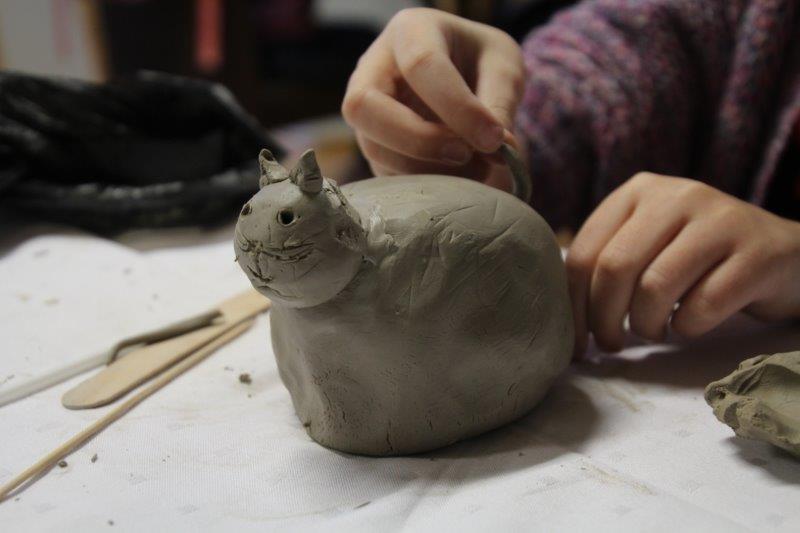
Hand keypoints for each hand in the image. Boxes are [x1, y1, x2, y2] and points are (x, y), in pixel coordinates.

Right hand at [341, 8, 524, 189]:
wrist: (466, 78)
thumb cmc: (481, 63)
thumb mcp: (503, 68)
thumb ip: (502, 103)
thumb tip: (500, 149)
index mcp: (411, 31)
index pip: (420, 65)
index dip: (457, 107)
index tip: (494, 139)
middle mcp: (374, 69)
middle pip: (363, 106)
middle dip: (417, 139)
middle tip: (465, 154)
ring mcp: (369, 112)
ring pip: (372, 146)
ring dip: (425, 168)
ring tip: (476, 169)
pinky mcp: (376, 146)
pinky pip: (388, 172)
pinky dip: (426, 182)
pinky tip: (460, 176)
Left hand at [567, 172, 799, 354]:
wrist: (784, 255)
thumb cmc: (698, 258)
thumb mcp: (648, 242)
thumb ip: (606, 261)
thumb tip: (559, 313)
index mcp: (638, 191)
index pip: (584, 253)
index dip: (572, 306)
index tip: (575, 341)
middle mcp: (677, 195)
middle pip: (614, 269)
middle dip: (603, 320)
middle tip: (610, 345)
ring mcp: (720, 219)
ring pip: (655, 288)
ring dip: (646, 326)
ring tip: (652, 332)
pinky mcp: (756, 253)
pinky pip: (702, 306)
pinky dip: (687, 328)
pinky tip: (688, 324)